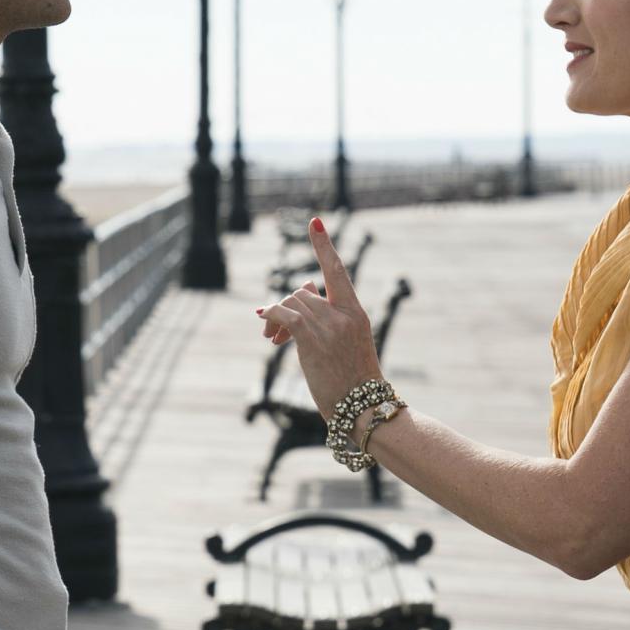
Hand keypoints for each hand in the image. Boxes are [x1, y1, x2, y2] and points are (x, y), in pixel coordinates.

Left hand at [253, 217, 382, 417]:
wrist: (362, 408)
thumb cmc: (353, 380)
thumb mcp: (346, 343)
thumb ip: (327, 316)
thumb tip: (303, 292)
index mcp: (356, 312)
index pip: (337, 271)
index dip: (324, 245)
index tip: (314, 221)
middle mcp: (343, 314)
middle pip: (303, 291)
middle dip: (286, 305)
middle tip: (275, 331)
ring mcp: (329, 326)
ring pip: (291, 303)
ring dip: (276, 317)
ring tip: (273, 339)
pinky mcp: (312, 339)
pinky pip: (284, 314)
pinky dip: (271, 317)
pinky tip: (267, 331)